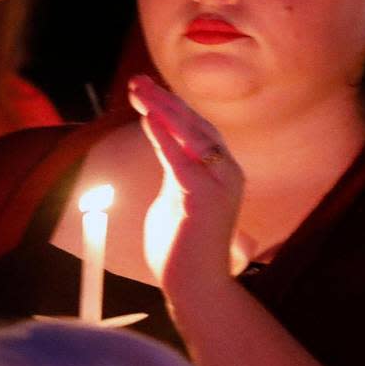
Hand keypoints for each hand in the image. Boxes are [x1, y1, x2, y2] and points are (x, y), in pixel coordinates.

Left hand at [127, 74, 246, 294]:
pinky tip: (147, 116)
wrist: (197, 285)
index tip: (146, 90)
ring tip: (138, 90)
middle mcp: (228, 172)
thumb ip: (176, 175)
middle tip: (137, 80)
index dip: (171, 107)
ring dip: (162, 108)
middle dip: (164, 100)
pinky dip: (163, 135)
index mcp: (224, 172)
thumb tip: (165, 154)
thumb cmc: (183, 251)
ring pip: (190, 134)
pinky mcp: (204, 196)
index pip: (198, 129)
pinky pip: (180, 158)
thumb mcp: (178, 201)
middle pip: (195, 124)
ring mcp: (220, 183)